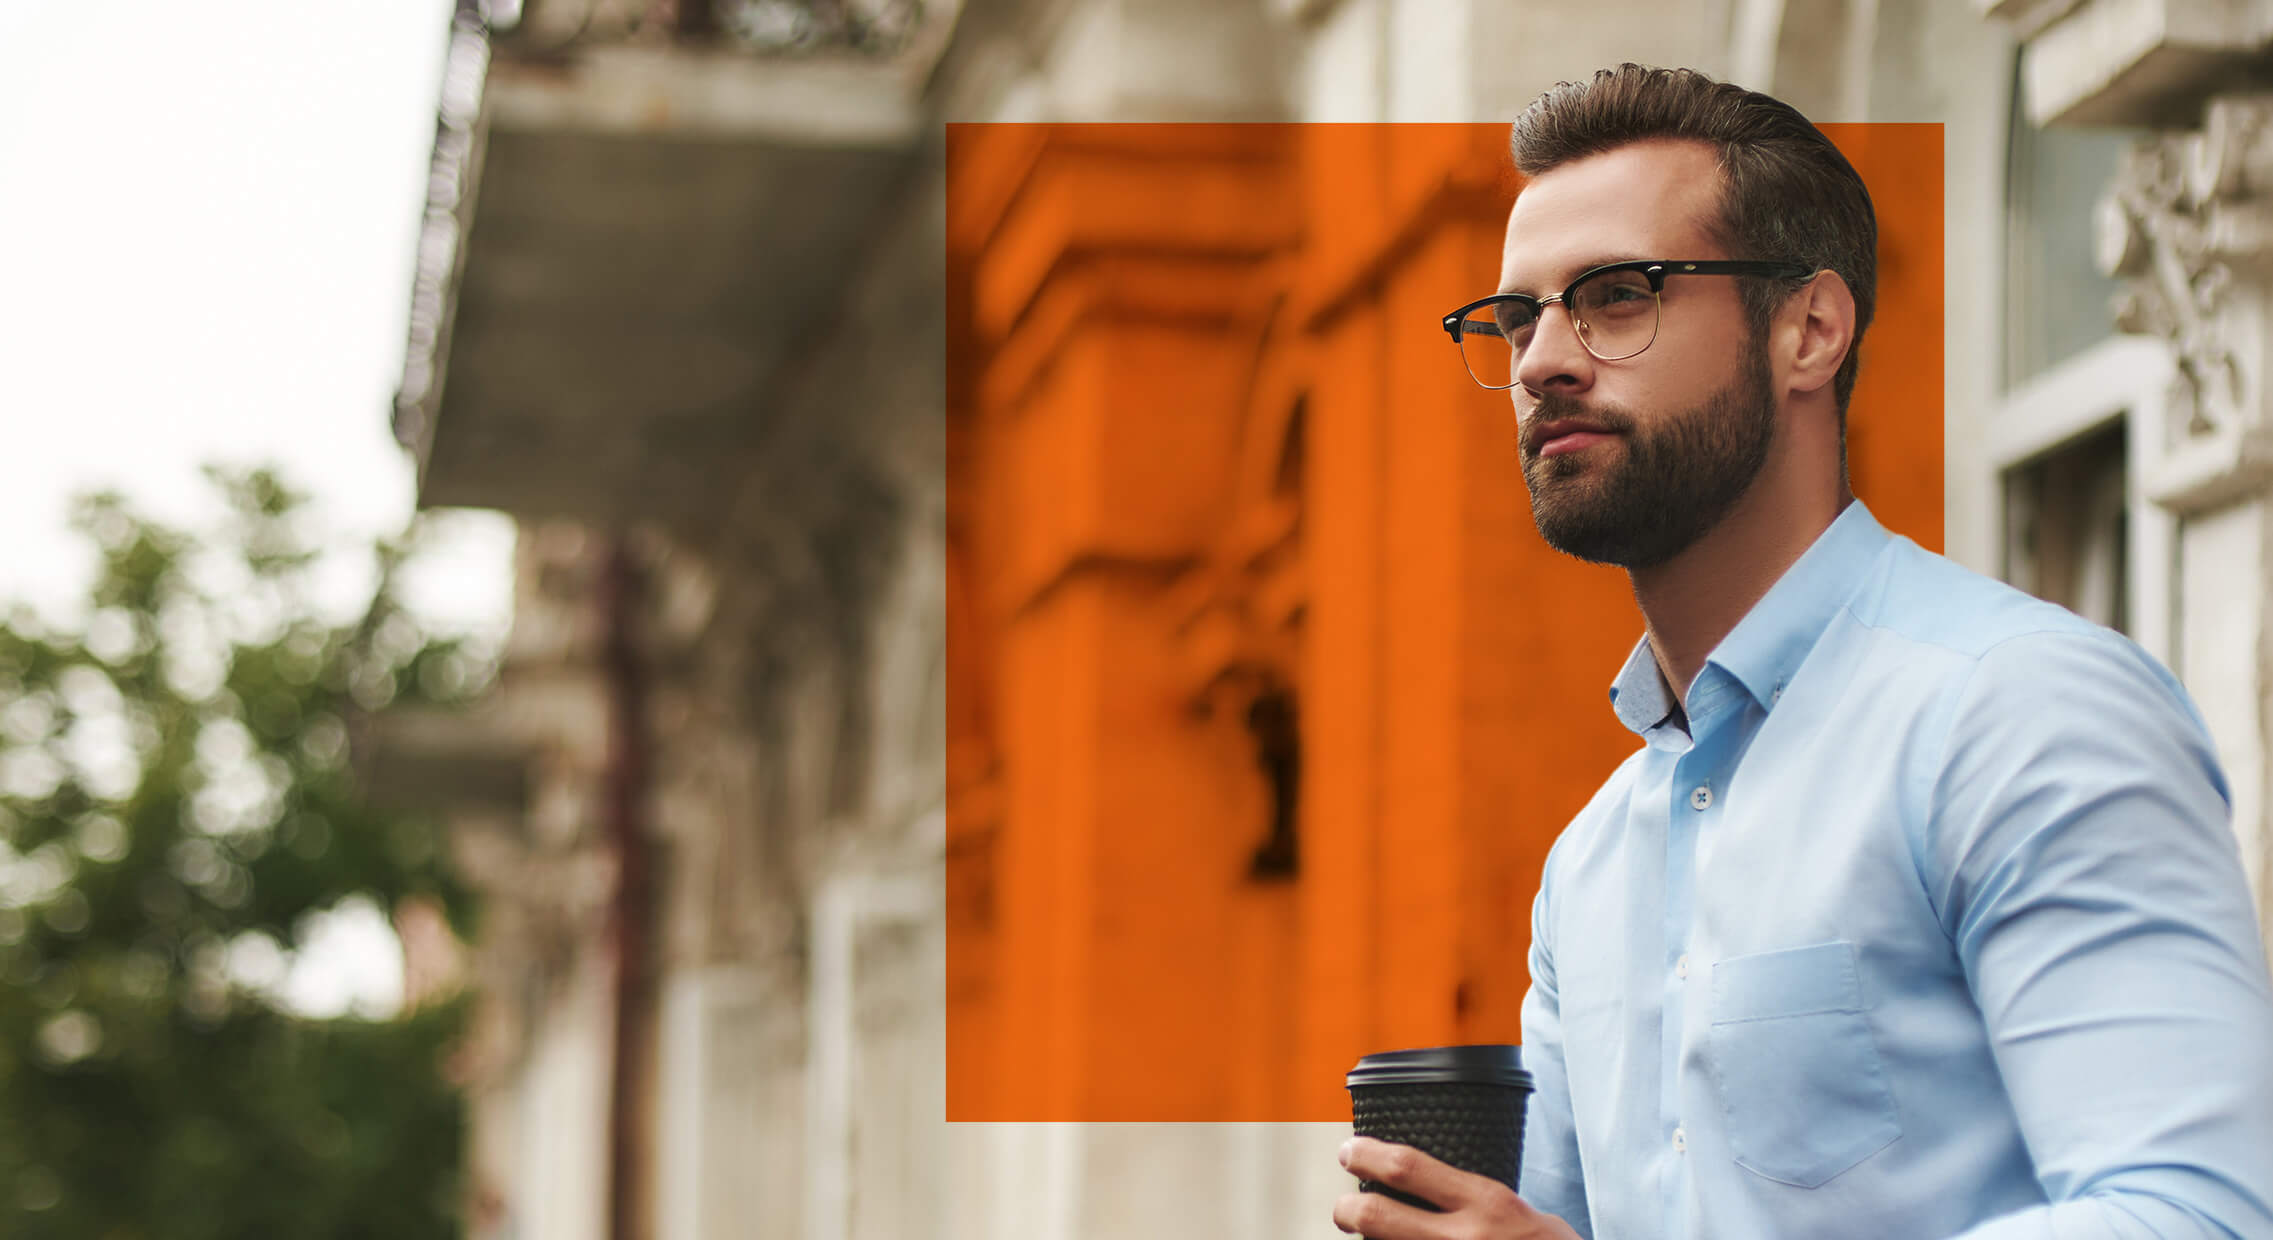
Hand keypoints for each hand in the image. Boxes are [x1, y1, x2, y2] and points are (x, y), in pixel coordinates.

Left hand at [1332, 1137, 1581, 1239]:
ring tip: (1364, 1236)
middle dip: (1347, 1209)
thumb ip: (1482, 1203)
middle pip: (1377, 1217)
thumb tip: (1437, 1188)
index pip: (1407, 1168)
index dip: (1367, 1155)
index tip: (1349, 1150)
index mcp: (1485, 1204)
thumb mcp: (1528, 1215)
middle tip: (1343, 1207)